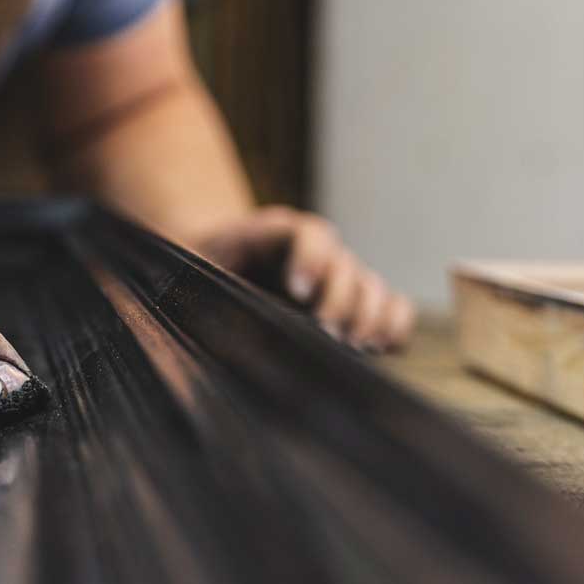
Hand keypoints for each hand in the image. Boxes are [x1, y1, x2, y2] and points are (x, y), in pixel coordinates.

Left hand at [193, 206, 414, 351]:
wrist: (213, 262)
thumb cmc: (197, 271)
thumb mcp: (189, 274)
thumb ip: (201, 292)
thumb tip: (217, 331)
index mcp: (273, 234)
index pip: (309, 233)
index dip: (311, 258)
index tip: (297, 291)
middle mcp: (315, 252)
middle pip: (346, 266)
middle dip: (340, 301)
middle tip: (326, 334)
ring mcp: (339, 278)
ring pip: (373, 288)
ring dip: (369, 318)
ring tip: (351, 347)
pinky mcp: (354, 306)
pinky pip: (393, 308)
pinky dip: (394, 327)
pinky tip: (379, 349)